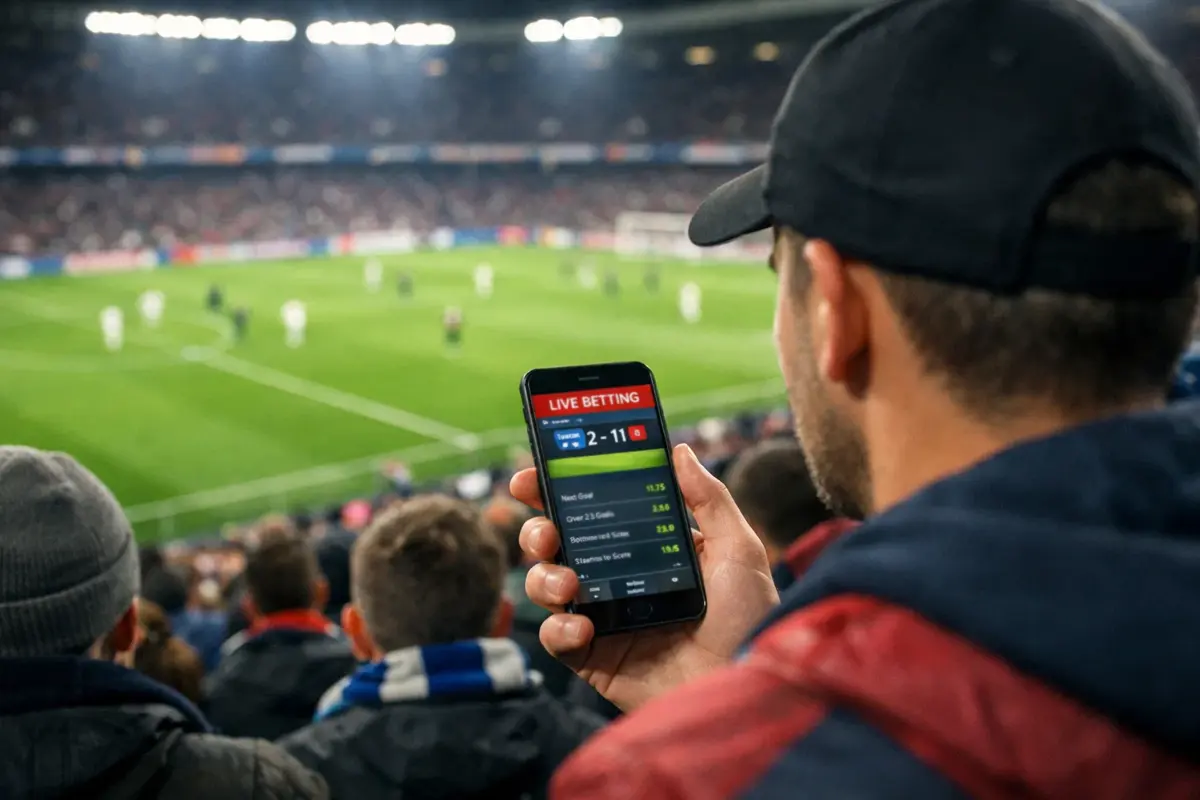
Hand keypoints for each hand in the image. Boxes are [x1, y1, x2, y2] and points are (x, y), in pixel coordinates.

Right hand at [511, 443, 778, 711]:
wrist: (743, 685)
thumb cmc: (750, 619)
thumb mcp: (738, 549)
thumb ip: (708, 498)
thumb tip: (678, 450)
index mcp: (646, 546)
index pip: (594, 509)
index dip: (558, 489)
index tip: (536, 473)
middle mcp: (617, 578)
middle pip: (558, 542)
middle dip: (538, 528)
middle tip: (546, 529)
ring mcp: (603, 617)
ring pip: (547, 585)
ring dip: (544, 577)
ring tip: (567, 584)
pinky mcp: (594, 659)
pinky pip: (557, 638)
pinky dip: (559, 630)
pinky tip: (583, 628)